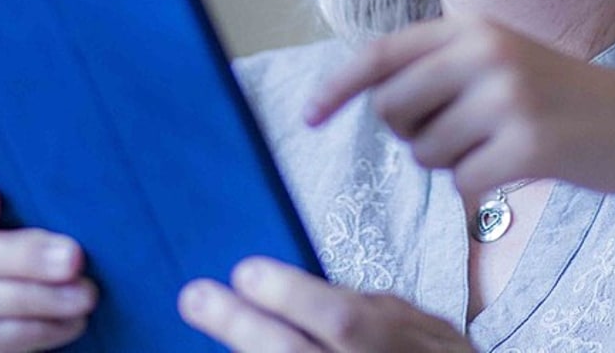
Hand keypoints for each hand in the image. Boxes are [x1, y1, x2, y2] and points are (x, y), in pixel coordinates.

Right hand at [0, 175, 94, 351]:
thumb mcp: (17, 241)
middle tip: (74, 258)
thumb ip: (27, 220)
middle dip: (22, 254)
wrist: (9, 335)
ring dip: (39, 296)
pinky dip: (34, 330)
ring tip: (86, 295)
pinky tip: (71, 323)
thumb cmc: (25, 272)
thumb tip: (76, 203)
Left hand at [179, 257, 472, 350]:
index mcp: (398, 345)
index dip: (294, 297)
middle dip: (244, 327)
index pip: (343, 320)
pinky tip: (235, 352)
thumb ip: (367, 311)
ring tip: (207, 317)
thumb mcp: (418, 325)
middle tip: (196, 296)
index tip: (246, 269)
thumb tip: (298, 291)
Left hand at [303, 15, 614, 198]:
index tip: (309, 115)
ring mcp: (506, 98)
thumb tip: (368, 93)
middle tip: (449, 132)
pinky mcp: (525, 146)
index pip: (383, 53)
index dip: (338, 85)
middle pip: (393, 108)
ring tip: (494, 142)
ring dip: (448, 160)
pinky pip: (460, 183)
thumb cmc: (555, 94)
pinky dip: (476, 185)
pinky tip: (514, 165)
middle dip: (407, 133)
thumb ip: (439, 65)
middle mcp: (485, 53)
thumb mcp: (499, 55)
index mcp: (473, 28)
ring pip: (424, 151)